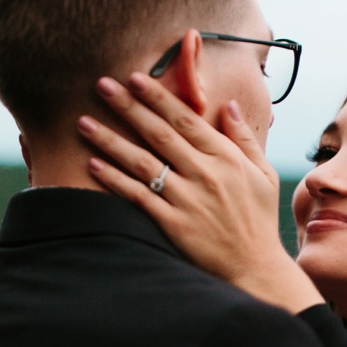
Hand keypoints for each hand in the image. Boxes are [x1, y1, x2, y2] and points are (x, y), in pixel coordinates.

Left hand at [78, 72, 323, 313]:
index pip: (186, 119)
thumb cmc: (258, 221)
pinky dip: (114, 179)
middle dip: (128, 106)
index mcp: (226, 158)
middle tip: (102, 84)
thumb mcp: (263, 175)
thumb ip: (244, 139)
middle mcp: (205, 174)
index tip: (135, 78)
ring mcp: (187, 200)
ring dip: (111, 140)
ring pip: (142, 162)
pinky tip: (93, 164)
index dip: (158, 97)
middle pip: (159, 133)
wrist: (255, 268)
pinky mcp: (173, 224)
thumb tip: (228, 105)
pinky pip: (138, 196)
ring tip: (84, 122)